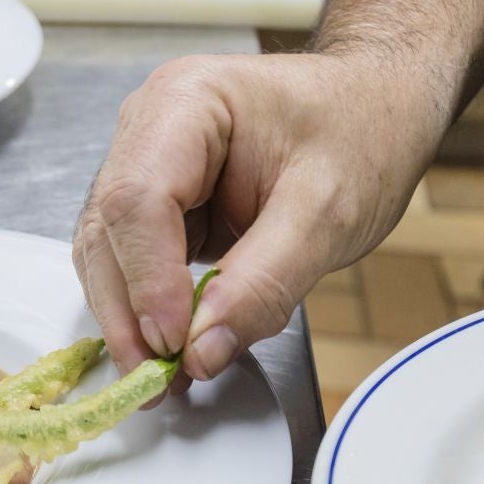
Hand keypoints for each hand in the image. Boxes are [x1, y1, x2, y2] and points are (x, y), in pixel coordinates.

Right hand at [72, 50, 450, 385]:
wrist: (375, 110)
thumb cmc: (360, 134)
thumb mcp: (329, 213)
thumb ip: (263, 283)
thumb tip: (201, 350)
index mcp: (184, 102)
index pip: (137, 199)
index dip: (148, 280)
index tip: (174, 343)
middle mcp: (148, 129)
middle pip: (107, 232)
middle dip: (128, 313)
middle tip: (158, 381)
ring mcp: (147, 166)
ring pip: (107, 255)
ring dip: (130, 321)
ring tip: (164, 377)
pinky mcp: (158, 207)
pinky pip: (132, 264)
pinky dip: (147, 311)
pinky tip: (172, 348)